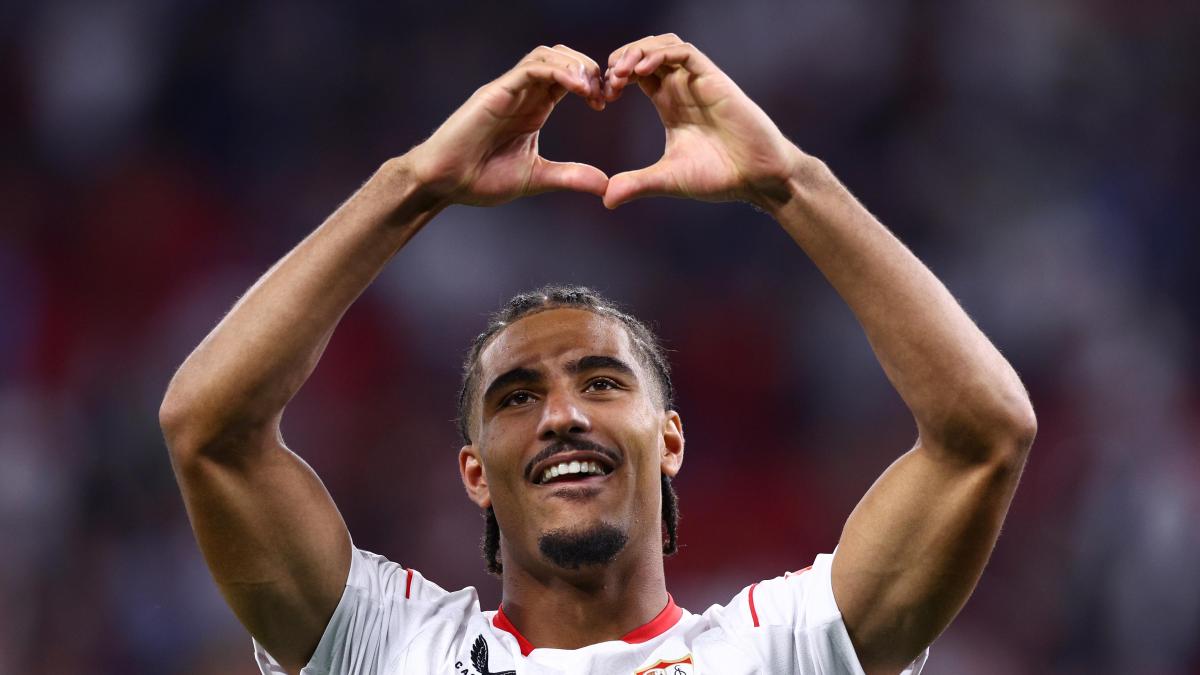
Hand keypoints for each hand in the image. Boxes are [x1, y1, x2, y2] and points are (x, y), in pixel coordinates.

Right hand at [406, 45, 608, 206]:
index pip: (569, 77)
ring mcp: (509, 90)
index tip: (606, 102)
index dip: (593, 83)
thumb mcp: (537, 178)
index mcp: (534, 108)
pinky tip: (576, 87)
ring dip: (575, 65)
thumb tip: (605, 185)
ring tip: (592, 89)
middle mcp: (523, 93)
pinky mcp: (496, 92)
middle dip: (588, 68)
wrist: (444, 183)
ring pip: (547, 55)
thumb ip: (570, 177)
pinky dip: (557, 71)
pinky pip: (530, 68)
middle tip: (605, 92)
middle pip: (562, 57)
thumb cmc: (480, 179)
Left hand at [601, 34, 801, 209]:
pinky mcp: (714, 80)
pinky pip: (685, 53)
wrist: (757, 178)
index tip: (603, 97)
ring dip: (638, 51)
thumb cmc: (718, 176)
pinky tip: (643, 70)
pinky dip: (661, 54)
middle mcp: (682, 88)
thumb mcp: (667, 179)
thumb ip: (636, 184)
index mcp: (669, 103)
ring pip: (663, 45)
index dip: (616, 77)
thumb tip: (606, 200)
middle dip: (622, 59)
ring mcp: (698, 82)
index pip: (636, 73)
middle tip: (608, 82)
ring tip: (621, 73)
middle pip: (646, 52)